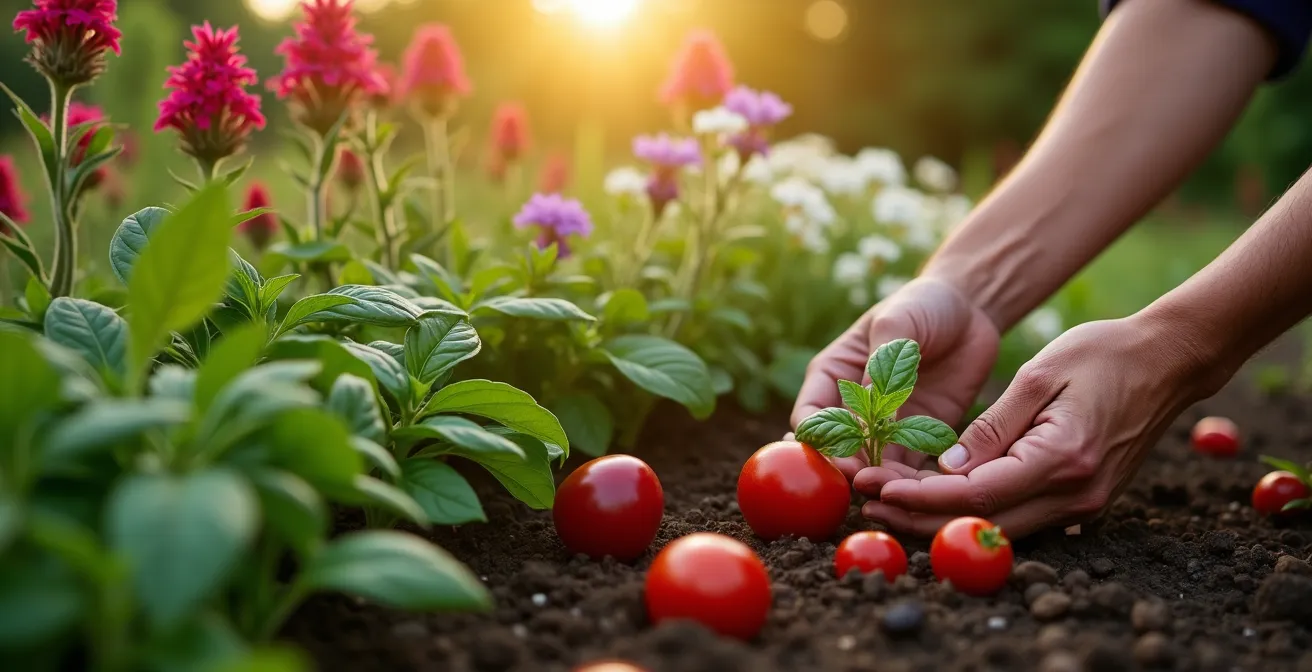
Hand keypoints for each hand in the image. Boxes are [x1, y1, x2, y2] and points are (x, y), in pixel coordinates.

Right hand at [791, 277, 999, 480]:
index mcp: (832, 376)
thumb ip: (879, 365)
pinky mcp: (918, 436)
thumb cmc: (922, 305)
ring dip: (880, 481)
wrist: (970, 309)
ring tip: (895, 493)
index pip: (811, 418)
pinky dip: (912, 483)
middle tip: (865, 483)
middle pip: (837, 450)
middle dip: (847, 470)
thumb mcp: (896, 324)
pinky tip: (922, 491)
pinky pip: (909, 468)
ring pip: (872, 465)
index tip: (837, 456)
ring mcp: (885, 425)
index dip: (818, 441)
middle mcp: (852, 406)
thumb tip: (868, 412)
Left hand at [861, 314, 1215, 538]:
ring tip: (889, 503)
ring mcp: (1085, 504)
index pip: (976, 494)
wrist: (1168, 362)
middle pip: (983, 523)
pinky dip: (977, 514)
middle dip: (919, 516)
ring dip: (943, 519)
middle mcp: (1076, 493)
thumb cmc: (1101, 355)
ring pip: (1001, 528)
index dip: (919, 495)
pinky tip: (938, 499)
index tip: (875, 484)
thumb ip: (991, 427)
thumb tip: (946, 468)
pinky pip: (1022, 518)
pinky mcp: (1085, 502)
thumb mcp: (1038, 375)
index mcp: (1062, 458)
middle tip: (867, 502)